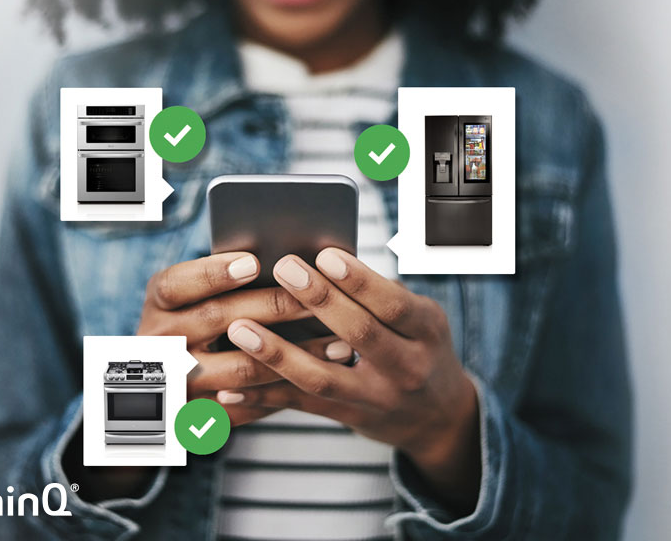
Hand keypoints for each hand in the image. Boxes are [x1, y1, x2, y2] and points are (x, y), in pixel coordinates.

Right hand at [135, 252, 337, 424]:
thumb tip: (291, 263)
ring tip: (341, 343)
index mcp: (160, 305)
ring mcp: (181, 382)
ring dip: (296, 354)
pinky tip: (325, 376)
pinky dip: (291, 389)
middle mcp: (162, 342)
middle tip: (321, 297)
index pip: (177, 284)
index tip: (254, 262)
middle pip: (218, 319)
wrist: (169, 384)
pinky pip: (251, 404)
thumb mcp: (193, 298)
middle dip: (275, 306)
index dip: (213, 273)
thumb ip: (227, 282)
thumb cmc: (197, 322)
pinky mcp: (202, 416)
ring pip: (242, 368)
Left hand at [218, 248, 481, 509]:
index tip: (325, 255)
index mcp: (427, 331)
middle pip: (359, 333)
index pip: (393, 304)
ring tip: (240, 328)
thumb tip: (326, 260)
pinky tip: (230, 389)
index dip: (359, 280)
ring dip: (277, 353)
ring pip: (322, 377)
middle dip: (319, 299)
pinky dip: (263, 397)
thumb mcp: (422, 319)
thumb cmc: (422, 350)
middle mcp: (407, 367)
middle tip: (284, 269)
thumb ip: (382, 295)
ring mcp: (377, 397)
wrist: (440, 416)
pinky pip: (302, 405)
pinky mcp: (350, 416)